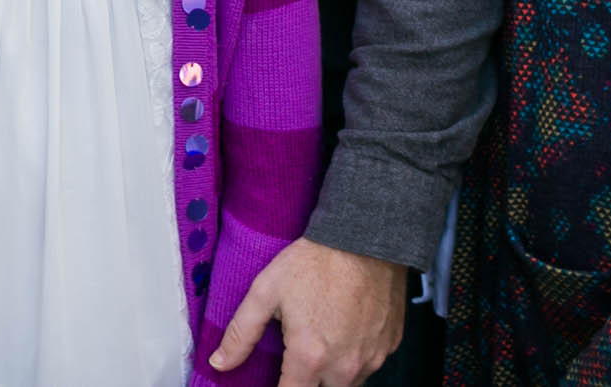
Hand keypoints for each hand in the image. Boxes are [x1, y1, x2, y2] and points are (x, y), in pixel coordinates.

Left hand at [210, 238, 406, 386]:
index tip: (275, 377)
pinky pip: (369, 365)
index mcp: (309, 358)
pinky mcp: (390, 346)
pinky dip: (356, 357)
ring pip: (347, 384)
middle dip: (306, 381)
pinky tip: (347, 330)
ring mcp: (371, 359)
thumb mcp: (266, 291)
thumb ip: (241, 332)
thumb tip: (220, 363)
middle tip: (299, 354)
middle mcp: (344, 368)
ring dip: (332, 373)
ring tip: (322, 339)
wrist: (365, 238)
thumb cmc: (314, 262)